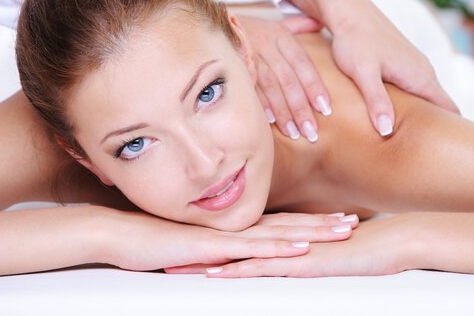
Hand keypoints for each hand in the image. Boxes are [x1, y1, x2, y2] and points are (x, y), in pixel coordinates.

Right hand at [101, 209, 357, 272]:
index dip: (307, 222)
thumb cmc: (152, 239)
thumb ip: (215, 246)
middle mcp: (236, 228)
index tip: (332, 219)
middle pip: (288, 226)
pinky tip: (301, 247)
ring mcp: (227, 236)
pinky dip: (280, 248)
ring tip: (343, 230)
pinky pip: (253, 248)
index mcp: (233, 228)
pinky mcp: (214, 246)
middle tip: (352, 222)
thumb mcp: (192, 246)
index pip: (279, 224)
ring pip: (279, 234)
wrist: (122, 233)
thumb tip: (229, 254)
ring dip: (313, 232)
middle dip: (322, 225)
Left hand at [176, 214, 414, 277]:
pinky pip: (262, 267)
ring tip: (173, 264)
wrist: (397, 241)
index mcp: (286, 238)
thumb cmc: (369, 248)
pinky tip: (213, 274)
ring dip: (206, 260)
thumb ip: (310, 251)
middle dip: (198, 248)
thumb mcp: (331, 252)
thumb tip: (296, 256)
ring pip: (238, 255)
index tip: (187, 243)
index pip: (243, 239)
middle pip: (231, 244)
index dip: (214, 241)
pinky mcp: (300, 262)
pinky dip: (236, 270)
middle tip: (165, 250)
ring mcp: (290, 250)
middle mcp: (281, 241)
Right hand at [237, 15, 330, 142]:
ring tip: (293, 132)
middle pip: (289, 79)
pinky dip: (260, 104)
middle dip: (301, 107)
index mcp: (280, 35)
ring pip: (271, 85)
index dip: (315, 87)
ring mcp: (249, 54)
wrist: (209, 24)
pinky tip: (270, 121)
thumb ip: (297, 25)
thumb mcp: (273, 23)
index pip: (303, 64)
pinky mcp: (233, 65)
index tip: (324, 109)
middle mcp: (267, 43)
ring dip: (283, 111)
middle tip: (311, 131)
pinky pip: (250, 86)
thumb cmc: (247, 28)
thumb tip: (317, 23)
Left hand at [287, 0, 458, 136]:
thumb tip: (388, 132)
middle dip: (436, 128)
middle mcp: (423, 70)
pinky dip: (411, 104)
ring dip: (423, 116)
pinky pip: (414, 88)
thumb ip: (377, 102)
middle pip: (440, 106)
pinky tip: (397, 117)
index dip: (453, 131)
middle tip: (429, 157)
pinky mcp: (400, 62)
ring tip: (414, 143)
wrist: (346, 10)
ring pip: (426, 97)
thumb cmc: (354, 41)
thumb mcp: (363, 74)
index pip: (450, 109)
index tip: (450, 152)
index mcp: (420, 77)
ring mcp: (413, 65)